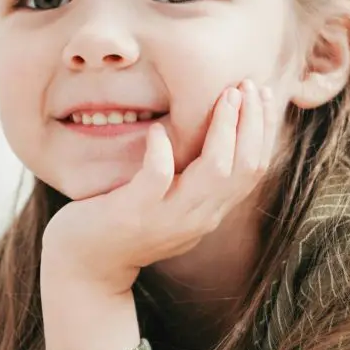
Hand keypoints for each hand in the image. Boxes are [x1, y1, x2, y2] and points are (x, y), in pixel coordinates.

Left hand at [42, 80, 280, 292]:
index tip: (265, 95)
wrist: (84, 266)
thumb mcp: (171, 204)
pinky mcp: (135, 212)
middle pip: (245, 166)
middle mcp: (199, 217)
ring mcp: (168, 217)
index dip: (264, 129)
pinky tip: (157, 130)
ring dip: (225, 128)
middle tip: (248, 84)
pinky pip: (158, 176)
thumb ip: (194, 180)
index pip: (254, 169)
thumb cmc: (124, 224)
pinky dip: (162, 149)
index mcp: (210, 212)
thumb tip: (215, 136)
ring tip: (224, 95)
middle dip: (253, 121)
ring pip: (215, 170)